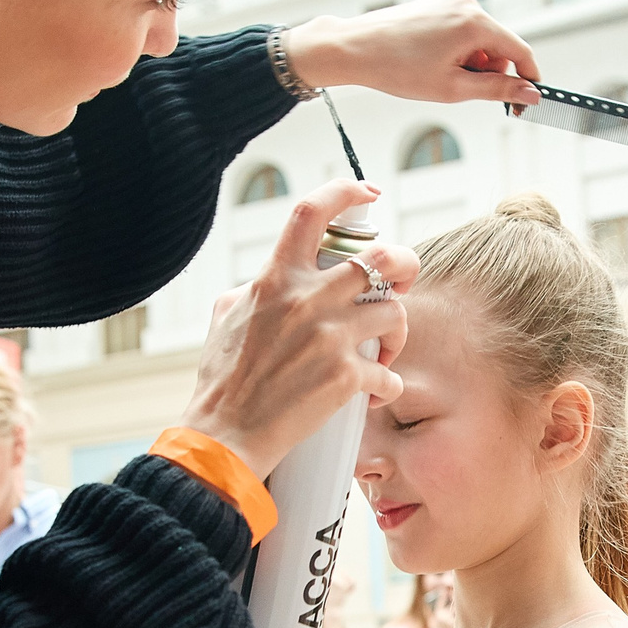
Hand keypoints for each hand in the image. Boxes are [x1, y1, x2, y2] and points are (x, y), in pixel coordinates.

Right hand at [177, 180, 415, 479]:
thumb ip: (253, 290)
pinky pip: (389, 374)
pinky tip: (374, 394)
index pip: (312, 213)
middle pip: (383, 258)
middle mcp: (305, 300)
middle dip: (405, 264)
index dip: (345, 192)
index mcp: (276, 279)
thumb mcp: (225, 318)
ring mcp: (328, 338)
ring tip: (382, 354)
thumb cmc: (222, 382)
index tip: (367, 192)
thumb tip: (267, 281)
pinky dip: (387, 385)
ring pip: (395, 313)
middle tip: (402, 283)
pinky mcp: (344, 378)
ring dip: (396, 334)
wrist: (225, 435)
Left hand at [280, 0, 544, 108]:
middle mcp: (467, 5)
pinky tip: (430, 60)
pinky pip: (462, 32)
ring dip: (470, 63)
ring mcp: (451, 2)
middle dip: (488, 72)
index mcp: (476, 22)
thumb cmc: (398, 67)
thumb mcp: (453, 87)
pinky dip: (456, 51)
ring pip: (480, 41)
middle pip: (500, 46)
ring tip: (438, 73)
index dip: (527, 79)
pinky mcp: (438, 5)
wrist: (354, 48)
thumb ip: (498, 90)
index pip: (521, 51)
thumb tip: (530, 93)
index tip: (525, 103)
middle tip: (458, 87)